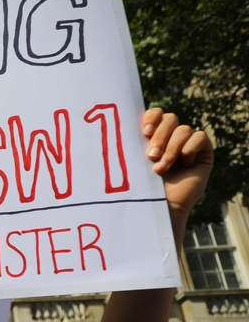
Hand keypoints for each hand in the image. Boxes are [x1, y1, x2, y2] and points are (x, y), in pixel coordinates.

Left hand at [143, 108, 212, 227]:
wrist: (158, 208)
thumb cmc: (141, 188)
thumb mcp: (135, 161)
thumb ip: (133, 141)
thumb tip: (119, 118)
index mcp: (153, 136)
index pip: (156, 113)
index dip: (152, 117)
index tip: (144, 132)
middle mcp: (171, 138)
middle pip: (170, 118)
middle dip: (160, 136)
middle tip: (150, 156)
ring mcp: (187, 145)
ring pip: (183, 129)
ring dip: (171, 149)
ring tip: (160, 169)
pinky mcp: (202, 153)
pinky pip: (199, 137)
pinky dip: (189, 150)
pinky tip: (183, 166)